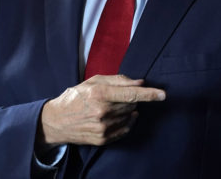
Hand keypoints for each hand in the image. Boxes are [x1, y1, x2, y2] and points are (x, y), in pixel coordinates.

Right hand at [38, 74, 165, 147]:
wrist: (56, 121)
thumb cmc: (76, 97)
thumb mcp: (94, 82)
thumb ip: (118, 80)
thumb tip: (140, 82)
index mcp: (100, 94)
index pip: (131, 94)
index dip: (150, 94)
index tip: (163, 95)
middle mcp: (102, 112)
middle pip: (132, 104)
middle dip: (130, 99)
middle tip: (115, 97)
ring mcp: (103, 128)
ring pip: (130, 116)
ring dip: (126, 110)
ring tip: (110, 107)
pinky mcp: (103, 139)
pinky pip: (125, 129)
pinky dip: (125, 122)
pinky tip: (115, 117)